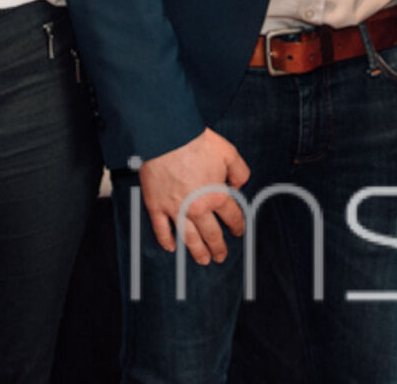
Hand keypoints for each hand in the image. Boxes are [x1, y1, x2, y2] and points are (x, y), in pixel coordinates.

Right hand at [138, 128, 251, 264]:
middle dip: (218, 247)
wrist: (166, 137)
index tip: (237, 231)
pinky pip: (161, 229)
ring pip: (189, 238)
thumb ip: (240, 172)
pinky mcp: (156, 206)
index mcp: (217, 196)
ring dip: (197, 251)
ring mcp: (176, 209)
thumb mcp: (229, 153)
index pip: (232, 217)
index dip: (237, 226)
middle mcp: (197, 208)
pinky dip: (166, 240)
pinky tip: (171, 247)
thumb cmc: (196, 142)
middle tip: (220, 256)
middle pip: (212, 234)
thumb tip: (239, 184)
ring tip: (202, 259)